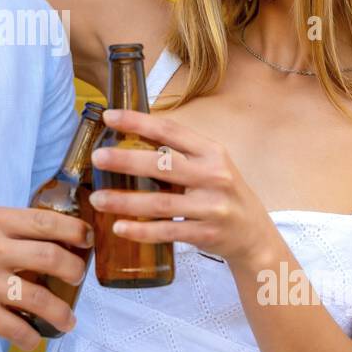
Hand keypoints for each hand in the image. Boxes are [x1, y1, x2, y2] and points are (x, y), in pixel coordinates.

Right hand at [0, 207, 92, 351]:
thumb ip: (10, 229)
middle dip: (75, 271)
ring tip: (69, 319)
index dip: (75, 232)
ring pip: (40, 298)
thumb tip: (58, 239)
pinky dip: (33, 337)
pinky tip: (36, 338)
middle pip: (51, 257)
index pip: (45, 221)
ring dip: (62, 313)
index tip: (87, 241)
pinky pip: (17, 329)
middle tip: (78, 279)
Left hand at [87, 108, 275, 265]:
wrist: (255, 235)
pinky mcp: (206, 234)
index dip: (138, 122)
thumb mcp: (211, 165)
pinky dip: (141, 231)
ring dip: (125, 201)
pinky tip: (119, 227)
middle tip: (97, 158)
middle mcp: (213, 176)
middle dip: (126, 160)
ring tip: (98, 198)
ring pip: (160, 203)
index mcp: (211, 152)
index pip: (170, 130)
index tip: (109, 116)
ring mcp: (211, 207)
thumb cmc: (224, 193)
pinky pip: (167, 231)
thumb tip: (132, 134)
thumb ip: (179, 152)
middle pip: (163, 165)